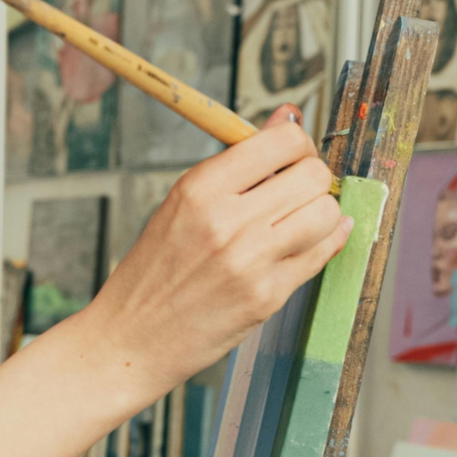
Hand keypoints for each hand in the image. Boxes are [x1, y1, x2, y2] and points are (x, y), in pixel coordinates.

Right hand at [64, 109, 349, 406]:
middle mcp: (227, 220)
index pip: (284, 142)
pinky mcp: (266, 296)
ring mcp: (250, 261)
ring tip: (300, 223)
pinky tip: (311, 242)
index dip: (299, 147)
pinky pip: (320, 255)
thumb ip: (238, 164)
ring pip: (326, 214)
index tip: (293, 161)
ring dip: (322, 215)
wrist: (131, 339)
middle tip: (299, 193)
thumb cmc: (153, 272)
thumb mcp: (181, 205)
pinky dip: (325, 244)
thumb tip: (289, 117)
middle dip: (314, 181)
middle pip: (313, 175)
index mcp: (200, 188)